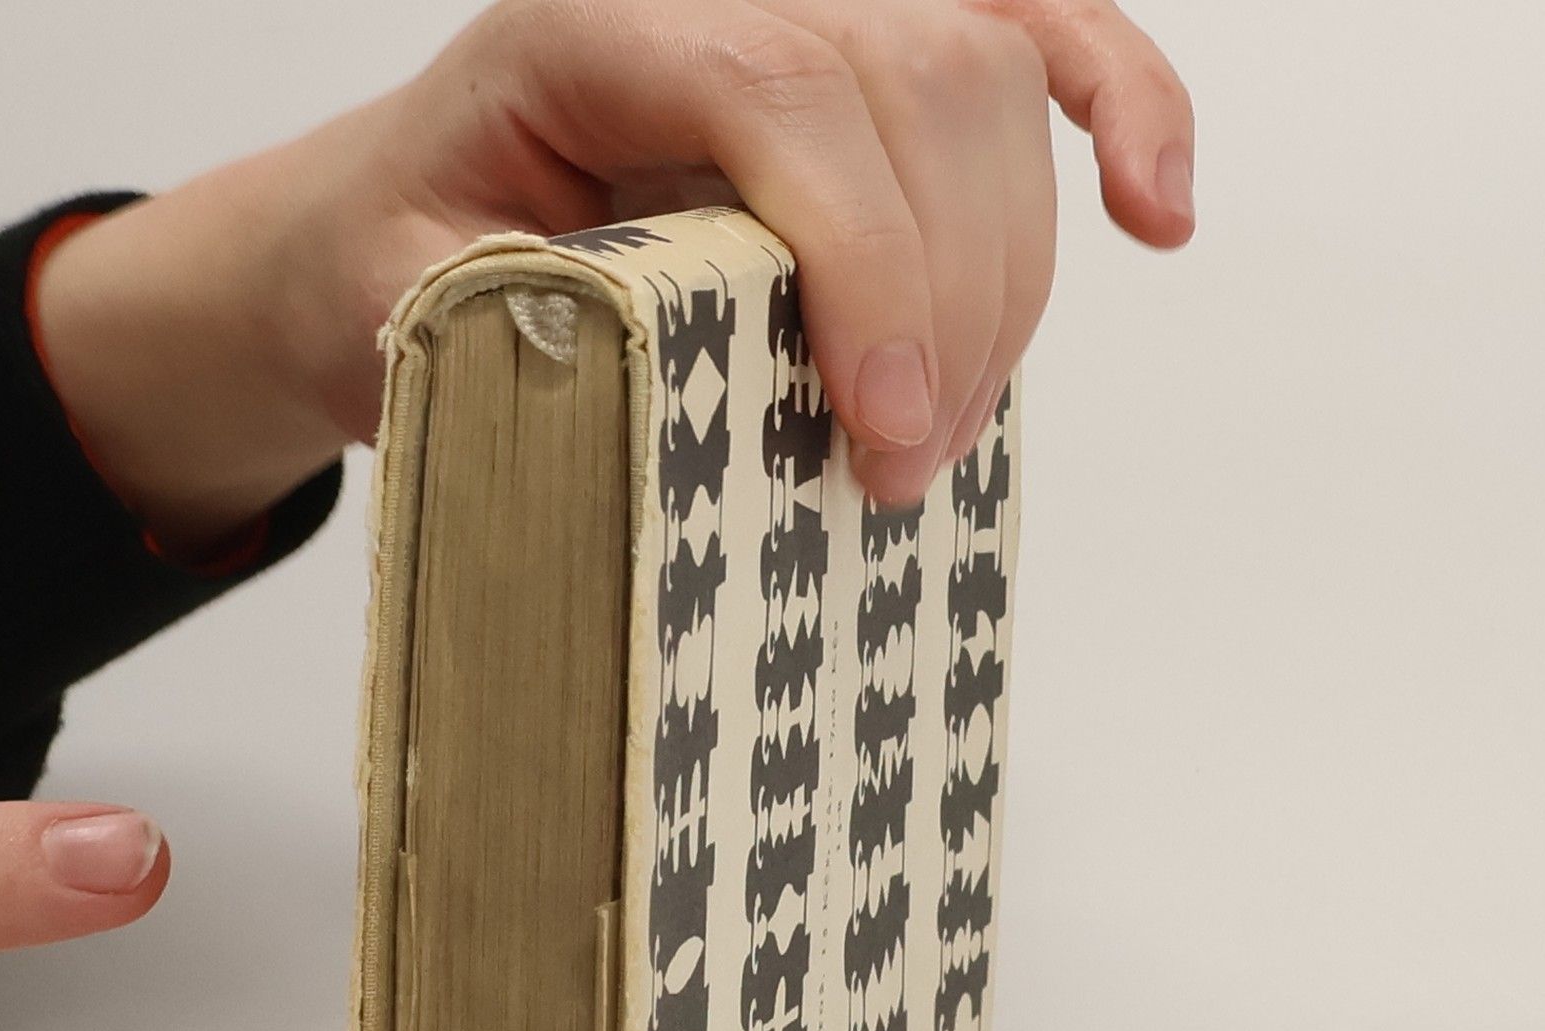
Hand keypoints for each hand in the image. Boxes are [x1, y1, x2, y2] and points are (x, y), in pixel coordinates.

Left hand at [34, 0, 1192, 539]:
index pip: (787, 85)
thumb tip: (671, 392)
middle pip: (920, 85)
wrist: (392, 224)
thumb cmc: (401, 262)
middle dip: (945, 301)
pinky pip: (1034, 44)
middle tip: (900, 470)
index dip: (865, 262)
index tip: (882, 429)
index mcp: (595, 24)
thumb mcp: (404, 307)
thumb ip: (516, 330)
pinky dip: (1119, 110)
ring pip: (991, 86)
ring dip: (1007, 278)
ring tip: (942, 431)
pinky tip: (1152, 216)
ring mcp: (811, 7)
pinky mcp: (871, 65)